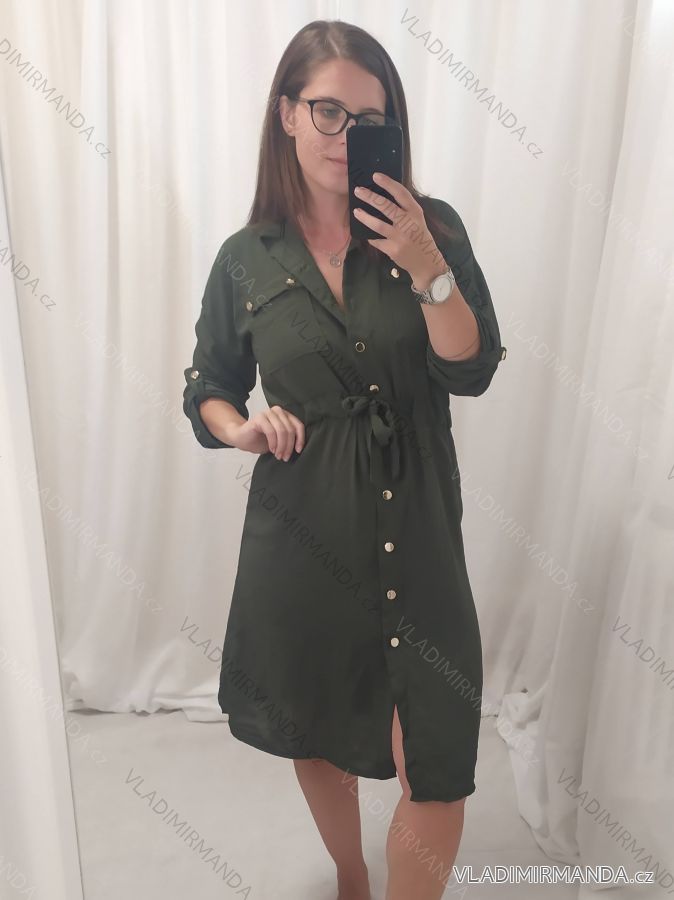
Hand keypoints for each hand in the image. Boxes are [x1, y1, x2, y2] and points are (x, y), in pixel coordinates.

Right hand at [232, 406, 304, 460]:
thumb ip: (289, 438)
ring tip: (278, 455)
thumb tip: (300, 447)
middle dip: (289, 446)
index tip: (298, 451)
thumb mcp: (279, 440)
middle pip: (290, 429)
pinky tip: (271, 449)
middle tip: (285, 457)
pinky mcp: (259, 418)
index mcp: (285, 415)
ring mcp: (268, 413)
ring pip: (282, 430)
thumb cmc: (260, 439)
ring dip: (281, 446)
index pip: (298, 425)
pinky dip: (273, 443)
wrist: (241, 438)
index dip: (300, 439)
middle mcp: (278, 411)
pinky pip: (271, 431)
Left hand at [352, 172, 446, 288]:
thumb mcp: (417, 220)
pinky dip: (371, 237)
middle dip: (370, 197)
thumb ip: (405, 209)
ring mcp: (400, 237)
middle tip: (358, 190)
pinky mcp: (393, 250)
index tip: (376, 176)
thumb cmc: (420, 237)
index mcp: (415, 212)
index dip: (388, 183)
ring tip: (356, 211)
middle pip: (386, 206)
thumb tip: (383, 196)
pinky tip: (366, 235)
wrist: (426, 263)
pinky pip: (377, 241)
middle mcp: (409, 223)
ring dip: (365, 217)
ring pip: (378, 225)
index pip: (401, 193)